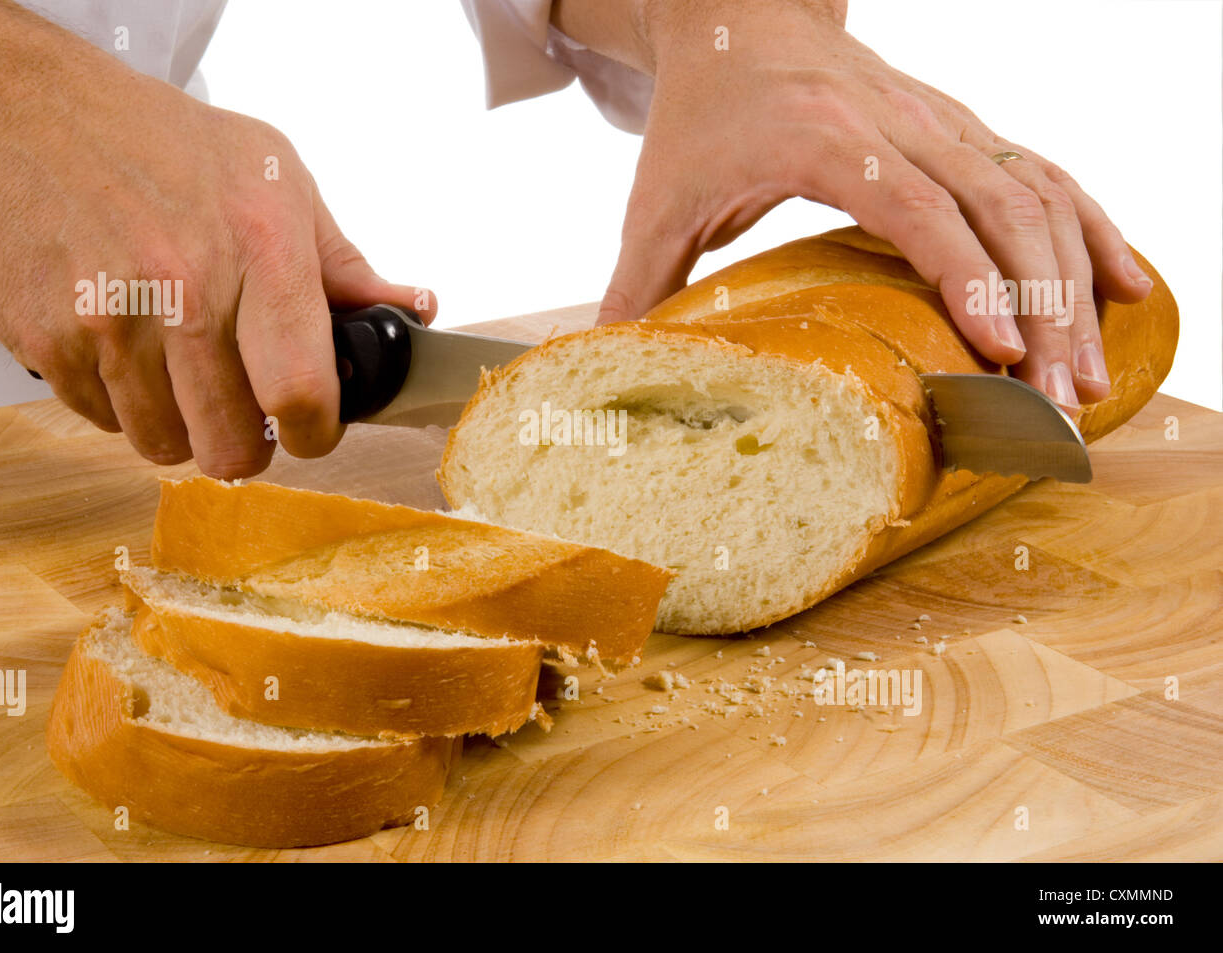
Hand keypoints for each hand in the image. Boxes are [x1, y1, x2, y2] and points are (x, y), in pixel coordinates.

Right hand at [0, 1, 433, 476]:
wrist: (25, 113)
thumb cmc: (162, 143)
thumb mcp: (274, 177)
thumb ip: (343, 262)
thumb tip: (412, 308)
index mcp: (261, 248)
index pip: (302, 391)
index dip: (316, 433)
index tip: (311, 431)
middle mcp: (185, 288)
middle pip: (232, 444)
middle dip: (247, 444)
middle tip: (244, 413)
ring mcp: (109, 319)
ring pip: (163, 444)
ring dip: (179, 424)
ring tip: (177, 369)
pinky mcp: (47, 339)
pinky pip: (101, 420)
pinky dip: (118, 401)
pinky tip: (122, 345)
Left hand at [580, 0, 1153, 412]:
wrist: (743, 12)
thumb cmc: (701, 109)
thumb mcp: (660, 196)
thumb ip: (639, 283)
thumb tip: (604, 367)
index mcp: (825, 136)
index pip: (914, 205)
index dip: (963, 276)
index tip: (998, 349)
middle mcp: (901, 119)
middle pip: (996, 207)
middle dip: (1038, 308)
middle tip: (1058, 401)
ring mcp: (945, 118)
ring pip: (1037, 192)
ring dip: (1074, 283)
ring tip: (1090, 374)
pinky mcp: (964, 126)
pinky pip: (1045, 172)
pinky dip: (1091, 228)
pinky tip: (1127, 285)